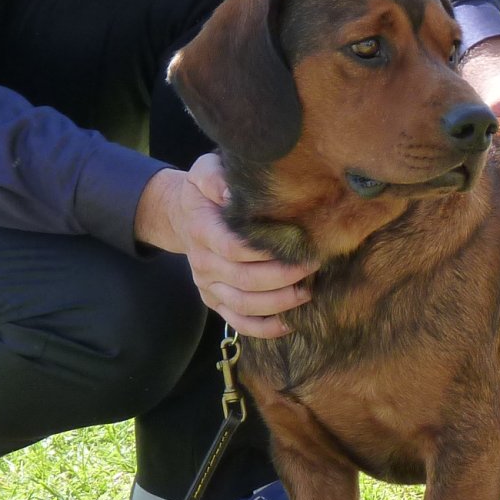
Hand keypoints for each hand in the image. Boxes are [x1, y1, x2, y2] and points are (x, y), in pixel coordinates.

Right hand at [134, 153, 316, 337]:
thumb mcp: (205, 171)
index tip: (300, 245)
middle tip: (314, 266)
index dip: (267, 252)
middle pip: (245, 279)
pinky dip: (265, 328)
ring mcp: (208, 286)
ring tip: (309, 292)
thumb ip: (214, 177)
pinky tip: (290, 322)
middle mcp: (202, 262)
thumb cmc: (206, 192)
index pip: (234, 248)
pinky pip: (239, 323)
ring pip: (244, 304)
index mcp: (201, 230)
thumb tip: (230, 191)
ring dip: (279, 303)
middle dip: (284, 277)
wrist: (184, 215)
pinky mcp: (215, 302)